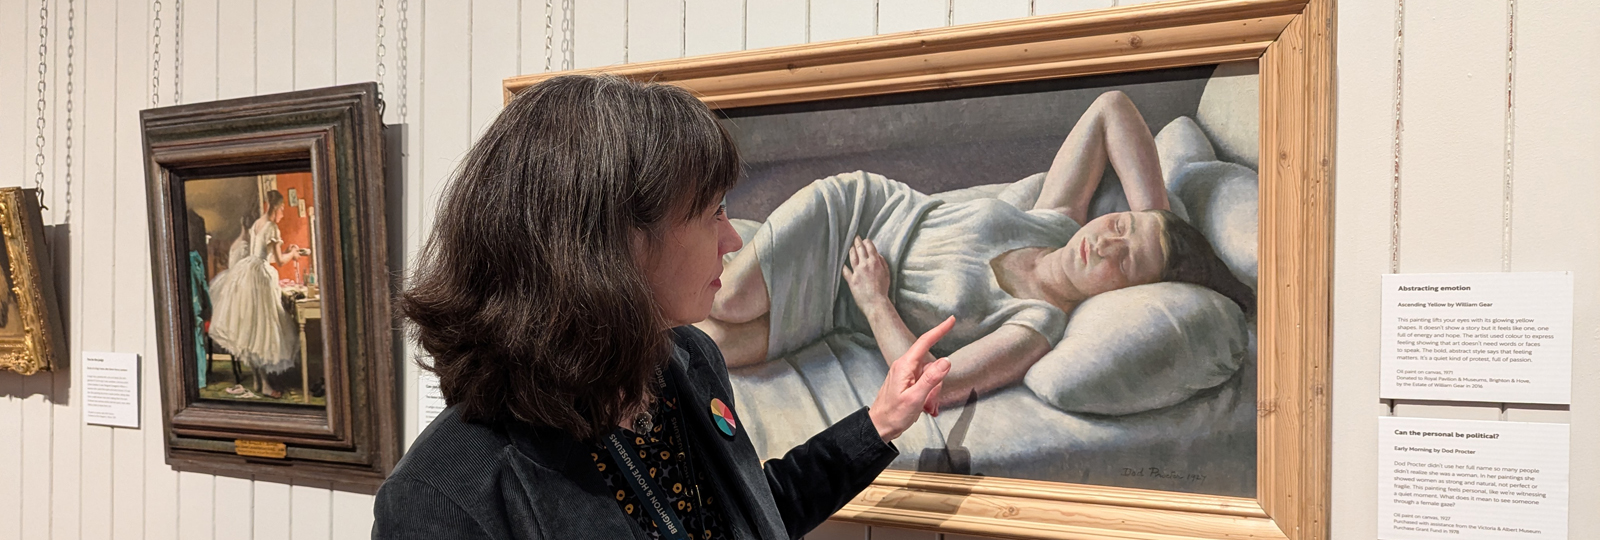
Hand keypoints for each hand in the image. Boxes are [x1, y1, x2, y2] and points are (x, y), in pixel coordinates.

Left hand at [842, 237, 891, 304]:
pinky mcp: (851, 280)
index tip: (865, 240)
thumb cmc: (883, 289)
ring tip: (850, 247)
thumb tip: (878, 255)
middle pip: (860, 250)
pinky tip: (841, 263)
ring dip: (851, 250)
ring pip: (852, 257)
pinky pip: (845, 271)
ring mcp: (857, 272)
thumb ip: (883, 262)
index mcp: (875, 262)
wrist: (876, 302)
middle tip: (855, 238)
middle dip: (857, 242)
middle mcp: (865, 264)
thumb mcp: (887, 273)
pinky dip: (843, 266)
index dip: (867, 242)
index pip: (870, 247)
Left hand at [868, 316, 954, 442]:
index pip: (924, 342)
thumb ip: (931, 379)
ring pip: (931, 377)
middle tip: (930, 402)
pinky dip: (929, 396)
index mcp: (904, 366)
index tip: (951, 320)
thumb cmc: (892, 415)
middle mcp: (905, 367)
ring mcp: (906, 375)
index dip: (939, 330)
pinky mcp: (908, 383)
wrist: (879, 427)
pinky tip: (925, 407)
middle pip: (932, 366)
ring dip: (933, 393)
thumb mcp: (915, 398)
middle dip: (937, 384)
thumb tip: (945, 361)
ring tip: (926, 407)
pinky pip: (926, 385)